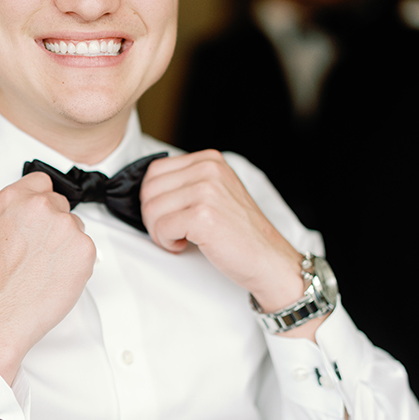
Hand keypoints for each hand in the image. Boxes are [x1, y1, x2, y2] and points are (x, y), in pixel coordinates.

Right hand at [0, 172, 95, 383]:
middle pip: (61, 205)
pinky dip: (77, 262)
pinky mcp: (85, 247)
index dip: (42, 199)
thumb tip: (30, 208)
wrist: (3, 313)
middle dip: (55, 224)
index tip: (41, 214)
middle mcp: (41, 206)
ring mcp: (65, 225)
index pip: (42, 181)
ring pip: (76, 227)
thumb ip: (14, 210)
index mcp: (14, 198)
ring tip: (46, 267)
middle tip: (41, 250)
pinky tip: (58, 276)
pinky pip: (86, 248)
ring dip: (67, 243)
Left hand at [140, 150, 304, 312]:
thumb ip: (188, 184)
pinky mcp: (203, 216)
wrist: (269, 259)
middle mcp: (209, 170)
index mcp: (210, 160)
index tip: (168, 215)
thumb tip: (149, 190)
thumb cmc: (240, 233)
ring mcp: (207, 191)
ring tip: (180, 239)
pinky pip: (161, 227)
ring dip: (159, 231)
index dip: (153, 198)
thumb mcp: (216, 193)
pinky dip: (166, 242)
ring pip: (152, 209)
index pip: (155, 170)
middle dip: (152, 216)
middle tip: (171, 231)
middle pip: (149, 189)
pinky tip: (184, 245)